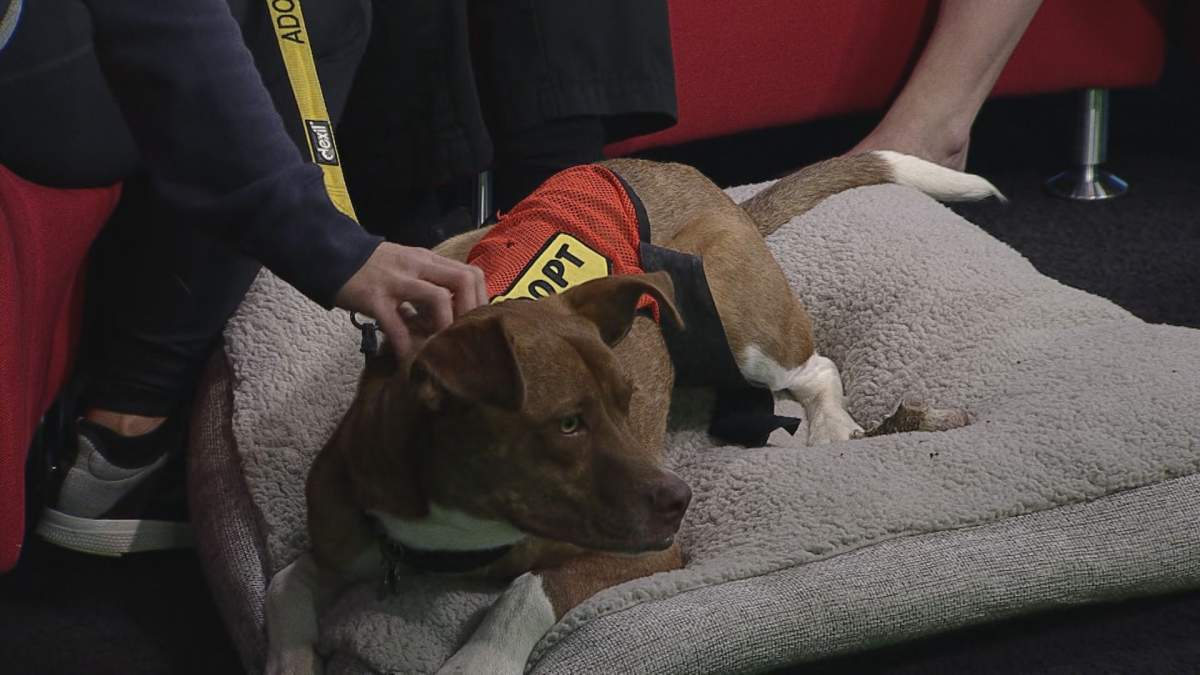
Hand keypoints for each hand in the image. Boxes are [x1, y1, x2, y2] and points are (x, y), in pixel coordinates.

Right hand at [334, 242, 487, 359]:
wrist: (328, 254)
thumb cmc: (370, 267)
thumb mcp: (405, 268)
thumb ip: (427, 285)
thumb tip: (449, 314)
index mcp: (428, 261)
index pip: (470, 274)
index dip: (479, 301)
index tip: (473, 323)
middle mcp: (417, 267)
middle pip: (464, 281)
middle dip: (471, 313)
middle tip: (461, 337)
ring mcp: (396, 281)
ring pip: (438, 298)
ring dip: (445, 326)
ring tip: (439, 346)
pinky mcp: (374, 298)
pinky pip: (396, 324)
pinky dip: (406, 346)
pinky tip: (408, 361)